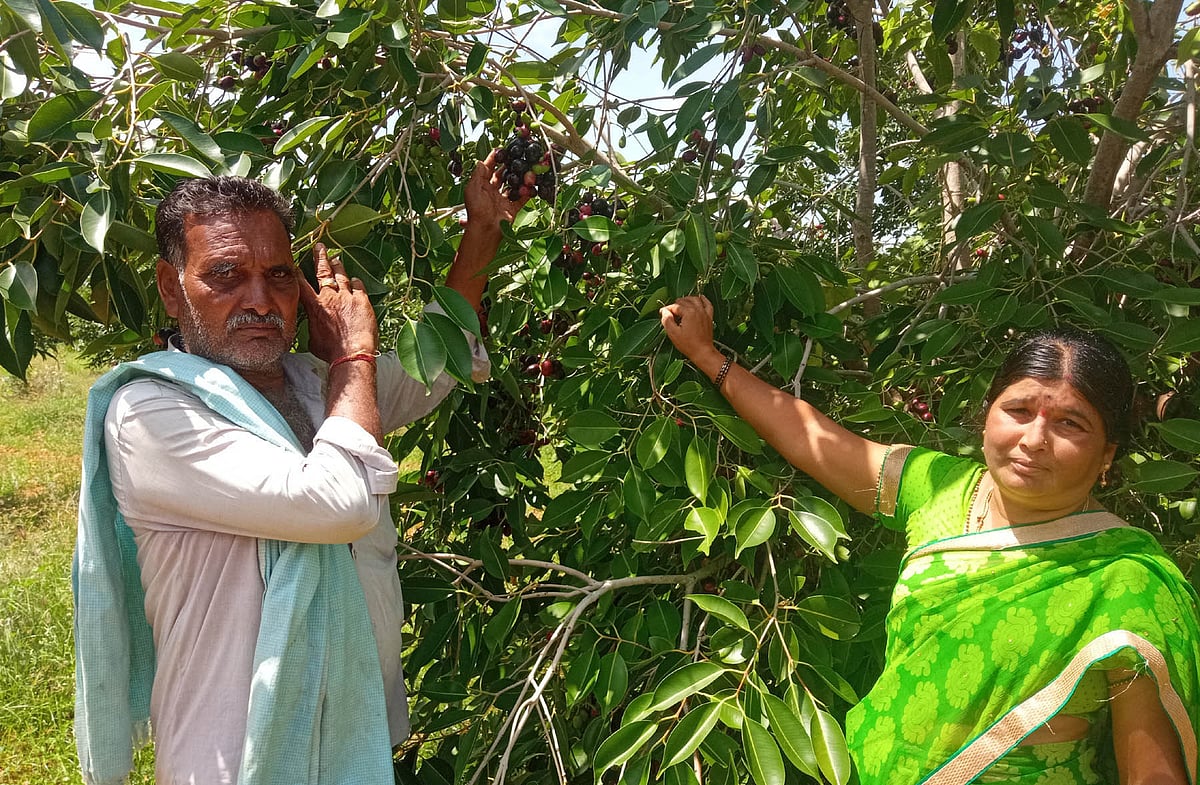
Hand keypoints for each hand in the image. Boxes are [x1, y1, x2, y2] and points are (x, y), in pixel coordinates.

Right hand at [299, 243, 378, 363]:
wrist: (352, 353)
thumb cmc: (331, 352)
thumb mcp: (313, 340)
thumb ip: (312, 328)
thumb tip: (312, 329)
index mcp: (315, 307)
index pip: (302, 284)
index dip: (298, 272)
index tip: (296, 264)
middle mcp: (330, 298)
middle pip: (323, 272)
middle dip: (320, 258)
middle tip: (320, 247)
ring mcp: (347, 297)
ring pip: (341, 276)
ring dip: (338, 266)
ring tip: (336, 258)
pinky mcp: (362, 300)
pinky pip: (358, 286)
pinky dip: (356, 282)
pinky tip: (355, 280)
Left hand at [463, 150, 531, 232]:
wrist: (486, 229)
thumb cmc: (476, 209)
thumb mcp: (472, 188)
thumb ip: (478, 174)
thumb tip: (481, 161)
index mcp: (481, 186)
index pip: (488, 168)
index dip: (494, 159)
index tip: (502, 149)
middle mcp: (492, 191)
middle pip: (502, 175)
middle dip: (509, 166)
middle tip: (517, 156)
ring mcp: (502, 200)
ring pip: (513, 185)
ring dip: (519, 177)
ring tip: (526, 169)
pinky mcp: (512, 208)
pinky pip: (521, 198)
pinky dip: (527, 192)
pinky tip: (531, 184)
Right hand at [659, 296, 719, 364]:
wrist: (703, 352)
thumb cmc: (688, 344)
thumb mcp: (673, 333)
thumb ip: (667, 320)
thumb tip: (664, 311)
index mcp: (688, 312)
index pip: (675, 306)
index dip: (667, 309)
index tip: (662, 314)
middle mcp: (698, 309)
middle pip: (684, 301)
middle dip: (676, 305)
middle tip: (670, 313)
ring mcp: (704, 312)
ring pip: (695, 299)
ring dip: (687, 299)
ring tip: (680, 304)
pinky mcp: (709, 317)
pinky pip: (707, 304)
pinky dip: (703, 299)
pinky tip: (699, 298)